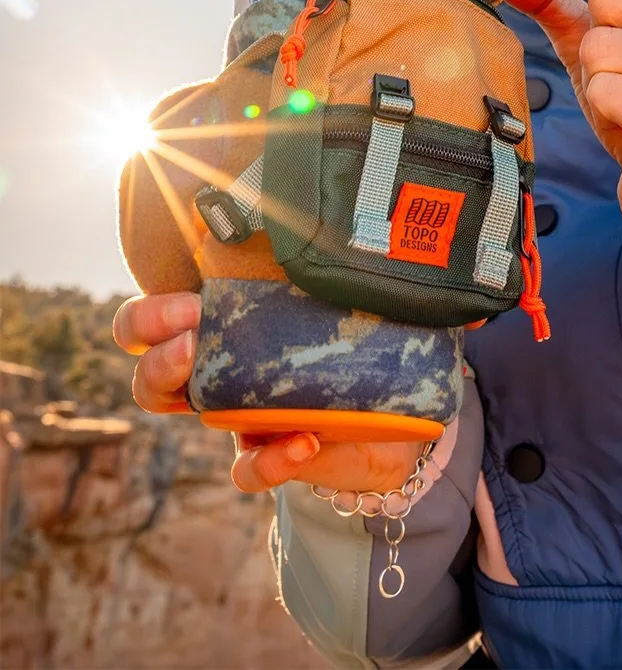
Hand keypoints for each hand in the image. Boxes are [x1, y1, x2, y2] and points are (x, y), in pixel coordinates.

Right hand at [113, 293, 420, 493]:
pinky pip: (248, 468)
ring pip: (179, 413)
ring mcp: (239, 415)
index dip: (152, 314)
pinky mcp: (272, 455)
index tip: (189, 298)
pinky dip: (270, 459)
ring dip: (179, 391)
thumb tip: (380, 224)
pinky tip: (304, 441)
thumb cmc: (362, 339)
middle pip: (151, 366)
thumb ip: (352, 263)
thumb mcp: (351, 296)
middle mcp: (221, 368)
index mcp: (231, 322)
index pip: (159, 316)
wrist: (398, 412)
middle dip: (154, 347)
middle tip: (189, 332)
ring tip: (205, 379)